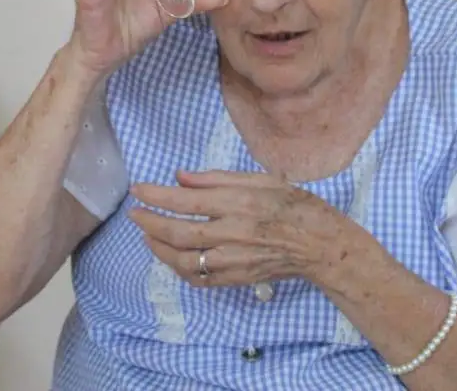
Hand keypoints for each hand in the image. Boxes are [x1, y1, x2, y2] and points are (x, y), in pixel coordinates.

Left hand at [128, 170, 355, 288]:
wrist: (321, 244)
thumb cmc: (293, 204)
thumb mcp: (259, 178)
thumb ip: (216, 178)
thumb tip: (180, 176)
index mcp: (239, 203)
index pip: (187, 200)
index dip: (157, 196)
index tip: (137, 190)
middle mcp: (234, 233)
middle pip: (180, 234)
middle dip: (150, 224)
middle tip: (135, 214)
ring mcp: (235, 260)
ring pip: (186, 261)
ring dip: (160, 249)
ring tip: (148, 236)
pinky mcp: (238, 278)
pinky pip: (200, 279)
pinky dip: (180, 269)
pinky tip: (171, 256)